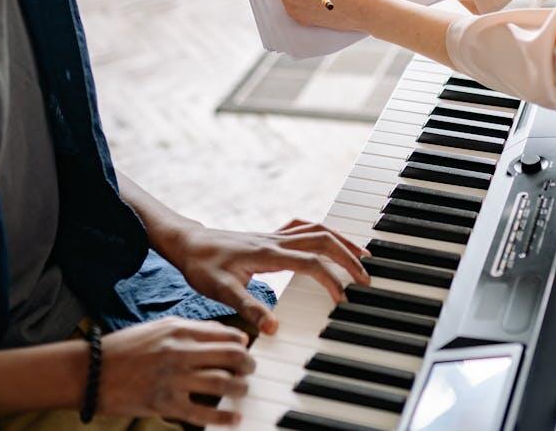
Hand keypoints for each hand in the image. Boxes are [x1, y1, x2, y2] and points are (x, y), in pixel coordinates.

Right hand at [97, 317, 252, 425]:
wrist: (90, 371)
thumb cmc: (125, 348)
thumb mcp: (159, 327)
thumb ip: (190, 329)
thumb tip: (222, 334)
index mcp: (179, 330)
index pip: (226, 334)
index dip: (243, 343)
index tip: (247, 349)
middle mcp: (180, 352)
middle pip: (231, 356)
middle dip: (248, 364)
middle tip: (250, 370)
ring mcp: (173, 379)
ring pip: (223, 383)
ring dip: (240, 388)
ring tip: (243, 390)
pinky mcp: (164, 404)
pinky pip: (203, 413)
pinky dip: (224, 418)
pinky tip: (233, 418)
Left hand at [169, 220, 371, 334]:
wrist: (188, 244)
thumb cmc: (203, 266)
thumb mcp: (221, 291)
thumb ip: (249, 308)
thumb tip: (273, 328)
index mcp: (268, 253)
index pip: (311, 263)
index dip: (332, 279)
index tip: (344, 298)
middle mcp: (276, 240)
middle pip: (323, 240)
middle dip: (348, 257)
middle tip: (367, 276)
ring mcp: (275, 236)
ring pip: (318, 229)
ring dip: (342, 240)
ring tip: (362, 255)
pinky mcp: (271, 237)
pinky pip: (305, 228)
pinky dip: (323, 233)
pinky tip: (329, 242)